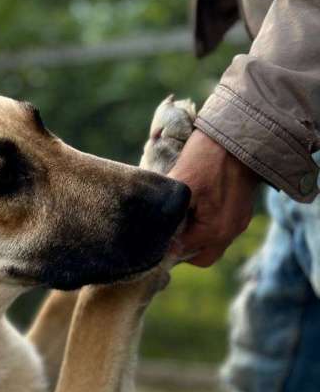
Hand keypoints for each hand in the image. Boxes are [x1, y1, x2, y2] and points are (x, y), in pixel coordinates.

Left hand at [168, 129, 258, 266]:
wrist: (241, 134)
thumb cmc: (208, 156)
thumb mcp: (181, 182)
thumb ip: (169, 212)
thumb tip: (155, 232)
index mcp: (215, 230)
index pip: (182, 252)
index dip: (164, 244)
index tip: (150, 233)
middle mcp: (230, 232)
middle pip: (199, 256)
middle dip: (180, 247)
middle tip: (164, 230)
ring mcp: (238, 222)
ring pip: (211, 244)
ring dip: (193, 236)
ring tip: (177, 218)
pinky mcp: (241, 212)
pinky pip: (220, 228)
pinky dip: (205, 225)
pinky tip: (194, 209)